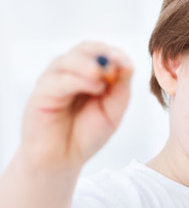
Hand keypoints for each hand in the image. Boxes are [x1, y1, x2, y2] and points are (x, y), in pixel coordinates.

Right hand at [21, 42, 132, 168]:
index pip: (102, 51)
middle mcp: (70, 72)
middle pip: (85, 49)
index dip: (116, 54)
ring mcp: (54, 80)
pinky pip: (60, 80)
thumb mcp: (113, 111)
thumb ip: (121, 88)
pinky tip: (95, 87)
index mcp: (88, 73)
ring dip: (90, 65)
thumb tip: (128, 64)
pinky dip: (79, 80)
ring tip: (104, 78)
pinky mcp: (41, 93)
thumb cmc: (87, 133)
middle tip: (118, 63)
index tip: (128, 64)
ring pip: (70, 60)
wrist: (63, 158)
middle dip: (104, 54)